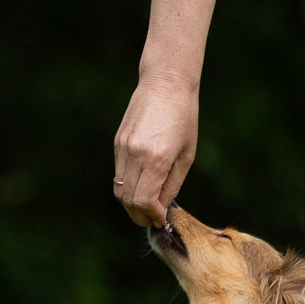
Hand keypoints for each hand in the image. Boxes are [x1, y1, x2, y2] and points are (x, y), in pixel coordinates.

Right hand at [113, 77, 196, 225]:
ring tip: (147, 205)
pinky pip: (118, 173)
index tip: (161, 218)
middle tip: (151, 218)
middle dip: (139, 214)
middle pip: (127, 199)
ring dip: (131, 202)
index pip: (144, 200)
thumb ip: (173, 184)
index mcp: (157, 158)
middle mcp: (135, 155)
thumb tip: (162, 207)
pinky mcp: (117, 142)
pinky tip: (141, 185)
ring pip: (119, 188)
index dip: (151, 215)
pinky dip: (127, 185)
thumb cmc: (184, 117)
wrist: (165, 84)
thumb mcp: (187, 154)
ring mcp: (123, 148)